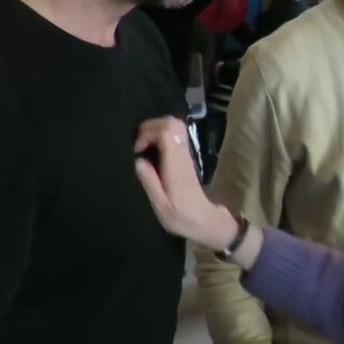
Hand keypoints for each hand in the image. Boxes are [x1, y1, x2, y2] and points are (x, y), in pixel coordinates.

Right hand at [133, 117, 237, 249]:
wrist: (206, 221)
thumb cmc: (182, 217)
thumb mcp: (161, 207)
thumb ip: (150, 183)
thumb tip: (138, 161)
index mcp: (176, 166)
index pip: (167, 133)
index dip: (148, 133)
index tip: (137, 149)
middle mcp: (183, 156)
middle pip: (172, 123)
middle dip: (150, 127)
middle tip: (138, 144)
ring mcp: (187, 155)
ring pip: (175, 125)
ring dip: (155, 129)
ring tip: (143, 145)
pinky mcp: (187, 157)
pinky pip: (175, 135)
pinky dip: (161, 134)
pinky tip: (151, 149)